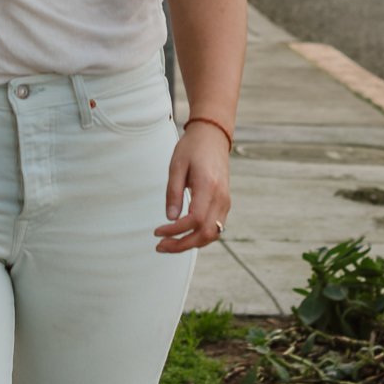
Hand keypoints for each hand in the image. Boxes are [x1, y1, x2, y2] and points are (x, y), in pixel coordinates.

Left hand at [155, 120, 231, 254]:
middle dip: (182, 245)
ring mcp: (226, 202)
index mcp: (208, 186)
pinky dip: (198, 236)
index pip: (194, 220)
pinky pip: (214, 227)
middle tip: (160, 246)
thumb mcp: (176, 166)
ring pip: (212, 235)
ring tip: (168, 244)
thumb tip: (170, 218)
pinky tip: (182, 235)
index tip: (157, 232)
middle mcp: (221, 198)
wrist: (213, 137)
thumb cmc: (192, 148)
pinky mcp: (225, 203)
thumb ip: (173, 192)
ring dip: (190, 243)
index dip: (175, 231)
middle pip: (206, 234)